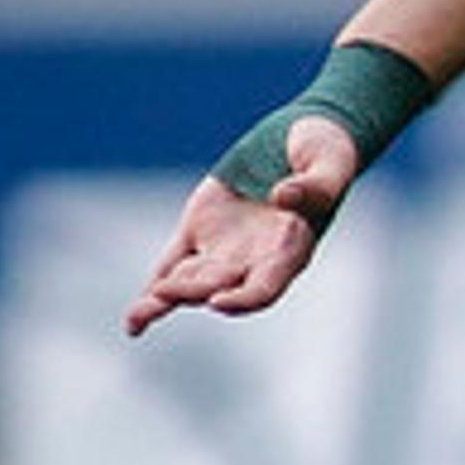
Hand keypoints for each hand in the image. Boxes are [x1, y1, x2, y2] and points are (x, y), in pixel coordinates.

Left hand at [122, 115, 361, 334]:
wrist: (300, 142)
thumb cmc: (324, 154)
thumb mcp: (330, 163)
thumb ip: (316, 184)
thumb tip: (283, 195)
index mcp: (290, 250)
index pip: (266, 287)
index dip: (244, 298)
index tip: (219, 301)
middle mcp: (256, 259)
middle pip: (221, 287)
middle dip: (194, 292)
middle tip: (167, 292)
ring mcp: (225, 248)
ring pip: (191, 282)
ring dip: (166, 298)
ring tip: (138, 316)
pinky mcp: (199, 232)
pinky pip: (172, 265)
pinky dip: (153, 292)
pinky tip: (134, 323)